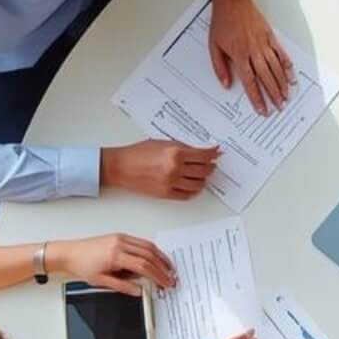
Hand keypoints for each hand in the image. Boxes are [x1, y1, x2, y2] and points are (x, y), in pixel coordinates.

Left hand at [48, 233, 176, 291]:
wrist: (69, 253)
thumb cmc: (82, 265)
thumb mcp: (101, 281)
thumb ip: (122, 287)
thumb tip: (138, 291)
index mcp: (115, 255)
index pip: (143, 266)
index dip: (158, 276)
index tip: (166, 283)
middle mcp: (120, 244)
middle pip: (149, 255)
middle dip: (163, 268)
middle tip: (172, 278)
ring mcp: (121, 238)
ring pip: (148, 246)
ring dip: (161, 257)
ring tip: (169, 268)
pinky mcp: (120, 236)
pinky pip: (141, 242)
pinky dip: (152, 250)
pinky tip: (157, 257)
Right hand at [103, 139, 221, 199]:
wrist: (121, 167)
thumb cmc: (138, 152)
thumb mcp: (162, 142)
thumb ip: (181, 147)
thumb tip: (197, 150)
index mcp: (175, 153)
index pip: (203, 155)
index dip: (213, 154)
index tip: (217, 152)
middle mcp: (175, 169)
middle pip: (203, 171)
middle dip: (211, 167)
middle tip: (213, 164)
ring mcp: (171, 183)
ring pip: (198, 185)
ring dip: (204, 180)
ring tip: (204, 176)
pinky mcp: (166, 194)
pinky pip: (186, 195)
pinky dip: (193, 191)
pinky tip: (194, 186)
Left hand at [206, 0, 292, 115]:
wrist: (232, 1)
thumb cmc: (222, 22)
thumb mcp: (213, 46)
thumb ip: (220, 67)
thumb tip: (226, 84)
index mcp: (239, 55)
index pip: (250, 82)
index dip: (257, 98)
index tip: (261, 109)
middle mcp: (254, 51)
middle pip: (266, 78)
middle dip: (273, 94)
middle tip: (279, 106)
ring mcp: (264, 43)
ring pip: (276, 68)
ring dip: (282, 84)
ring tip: (286, 96)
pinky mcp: (270, 36)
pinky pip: (281, 54)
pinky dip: (287, 66)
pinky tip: (290, 76)